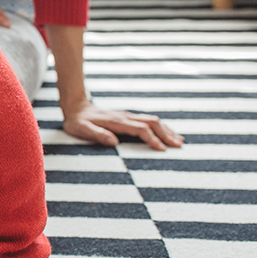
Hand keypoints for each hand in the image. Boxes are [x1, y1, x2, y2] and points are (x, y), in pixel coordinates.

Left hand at [63, 98, 183, 150]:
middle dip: (166, 134)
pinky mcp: (128, 118)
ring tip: (180, 141)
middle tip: (178, 146)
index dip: (152, 138)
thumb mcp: (82, 129)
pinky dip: (161, 127)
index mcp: (117, 121)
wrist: (76, 108)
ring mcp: (128, 116)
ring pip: (153, 120)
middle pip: (152, 123)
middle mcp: (125, 117)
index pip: (140, 129)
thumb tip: (114, 142)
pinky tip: (168, 134)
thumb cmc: (78, 122)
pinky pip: (149, 121)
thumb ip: (97, 135)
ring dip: (167, 130)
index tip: (162, 149)